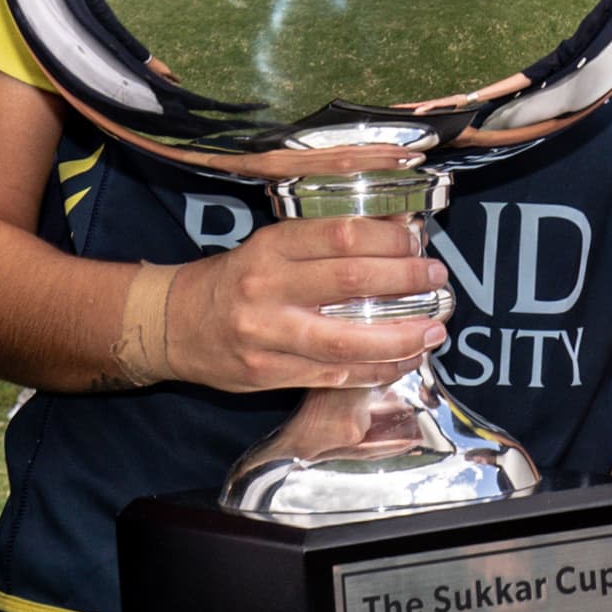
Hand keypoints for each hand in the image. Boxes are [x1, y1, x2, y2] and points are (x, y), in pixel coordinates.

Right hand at [161, 214, 449, 391]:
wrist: (174, 324)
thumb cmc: (233, 281)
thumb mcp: (269, 247)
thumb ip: (320, 244)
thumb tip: (392, 234)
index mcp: (271, 248)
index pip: (342, 235)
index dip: (389, 239)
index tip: (417, 242)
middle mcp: (268, 290)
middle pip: (351, 283)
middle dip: (405, 281)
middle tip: (436, 281)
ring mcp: (268, 337)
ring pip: (347, 341)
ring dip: (400, 337)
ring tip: (432, 331)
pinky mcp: (269, 374)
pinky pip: (334, 376)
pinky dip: (375, 370)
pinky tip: (401, 361)